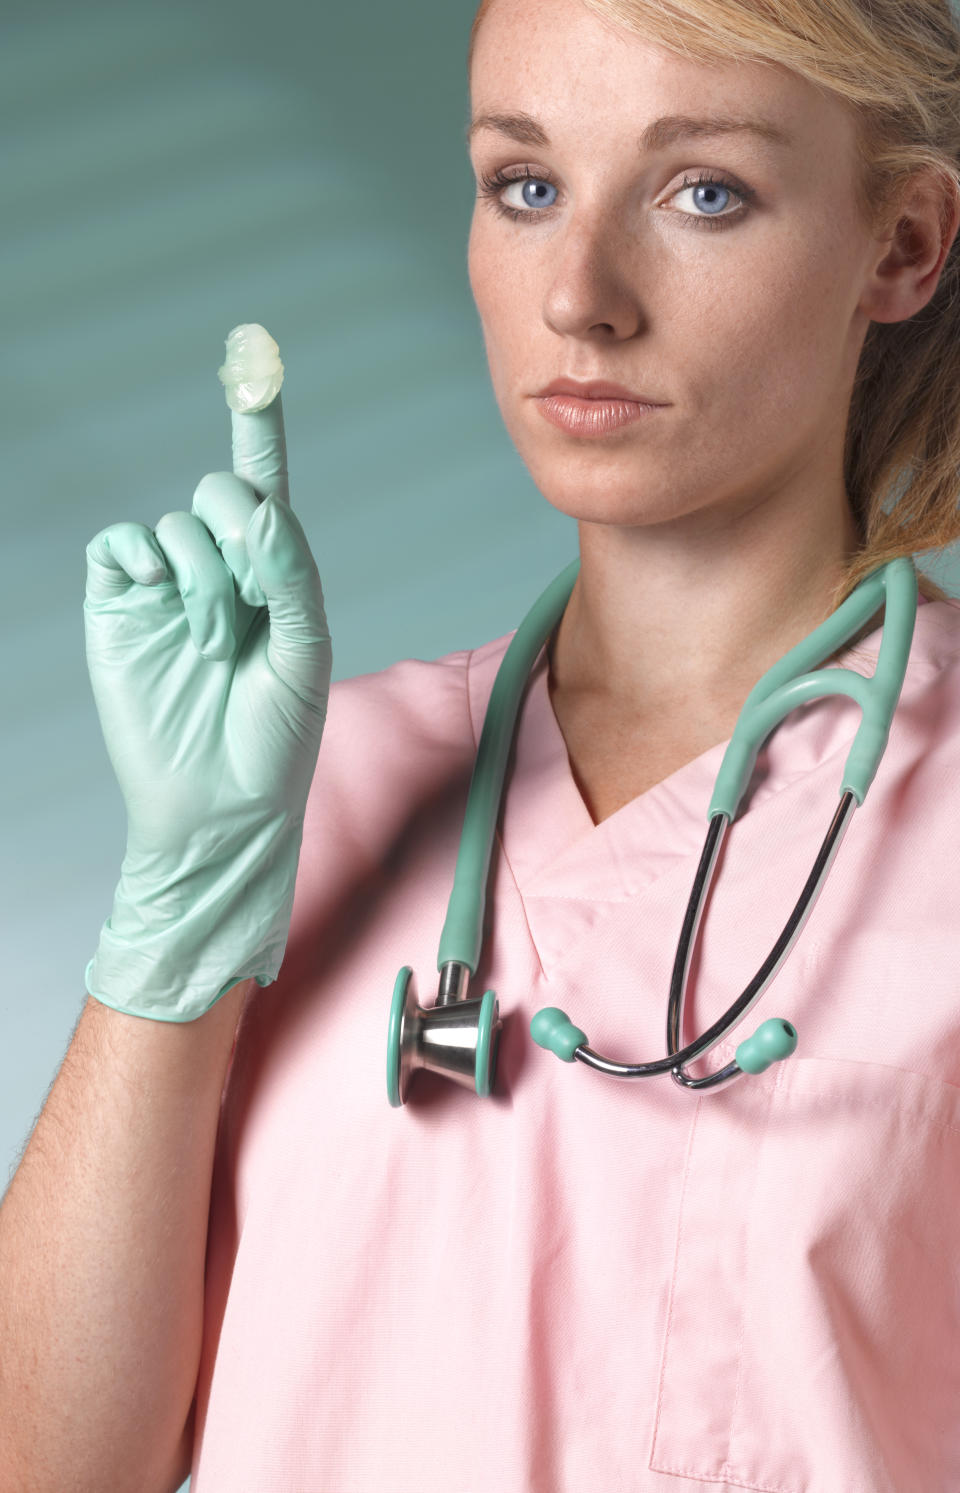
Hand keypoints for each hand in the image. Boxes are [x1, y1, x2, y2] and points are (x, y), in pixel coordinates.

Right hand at [83, 366, 332, 1020]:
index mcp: (274, 574)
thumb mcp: (305, 655)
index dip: (257, 423)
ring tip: (213, 645)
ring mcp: (164, 585)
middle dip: (240, 532)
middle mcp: (219, 568)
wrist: (218, 807)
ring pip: (178, 524)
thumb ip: (291, 575)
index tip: (251, 355)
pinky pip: (121, 544)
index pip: (266, 486)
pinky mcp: (117, 604)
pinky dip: (144, 560)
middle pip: (223, 493)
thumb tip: (260, 511)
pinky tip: (163, 602)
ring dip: (203, 579)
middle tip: (247, 602)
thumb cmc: (274, 737)